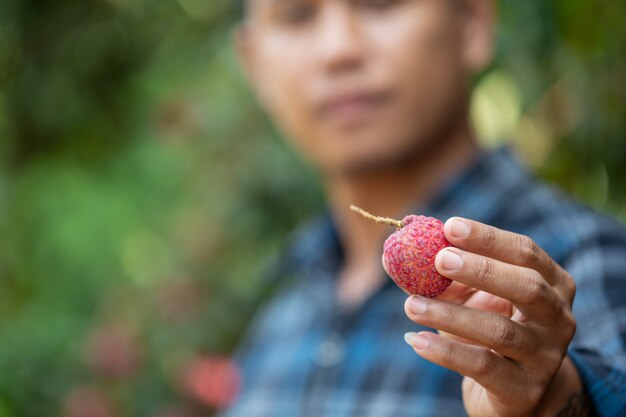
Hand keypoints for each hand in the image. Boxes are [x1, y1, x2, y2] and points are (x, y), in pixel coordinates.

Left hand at [403, 217, 578, 416]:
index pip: (525, 252)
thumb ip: (441, 276)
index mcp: (552, 283)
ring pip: (500, 331)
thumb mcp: (471, 298)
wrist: (517, 394)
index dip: (488, 238)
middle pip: (527, 287)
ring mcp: (546, 356)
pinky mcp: (525, 390)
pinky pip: (484, 366)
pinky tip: (416, 341)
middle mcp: (558, 317)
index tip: (449, 227)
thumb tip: (392, 255)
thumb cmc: (488, 330)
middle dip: (481, 270)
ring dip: (451, 315)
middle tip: (439, 259)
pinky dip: (446, 352)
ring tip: (411, 306)